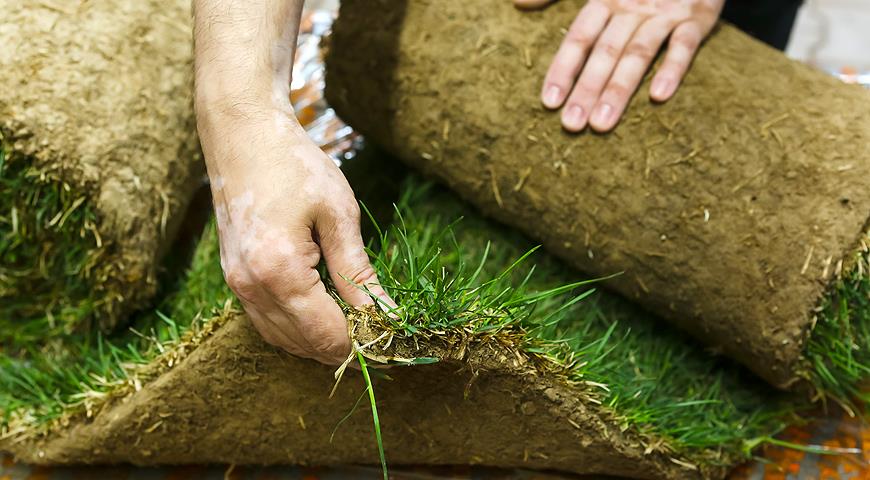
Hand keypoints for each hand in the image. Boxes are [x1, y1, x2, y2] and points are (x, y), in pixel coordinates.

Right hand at [198, 107, 395, 364]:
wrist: (243, 135)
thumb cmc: (295, 165)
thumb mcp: (338, 215)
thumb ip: (358, 272)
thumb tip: (386, 316)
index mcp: (279, 272)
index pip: (328, 335)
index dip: (364, 342)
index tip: (393, 333)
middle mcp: (251, 288)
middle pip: (306, 345)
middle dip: (345, 343)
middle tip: (380, 323)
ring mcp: (237, 286)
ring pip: (285, 340)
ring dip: (321, 338)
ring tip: (356, 315)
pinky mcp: (234, 279)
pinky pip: (268, 323)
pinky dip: (298, 326)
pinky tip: (323, 306)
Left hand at [515, 0, 724, 131]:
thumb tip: (518, 4)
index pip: (579, 37)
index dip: (563, 68)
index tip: (549, 102)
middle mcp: (633, 5)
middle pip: (605, 51)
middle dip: (586, 89)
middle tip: (571, 125)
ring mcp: (666, 12)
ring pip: (638, 53)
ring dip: (618, 89)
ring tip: (601, 124)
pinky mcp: (698, 17)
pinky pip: (685, 45)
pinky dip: (673, 69)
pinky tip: (658, 97)